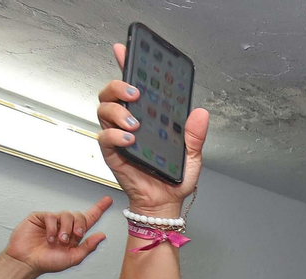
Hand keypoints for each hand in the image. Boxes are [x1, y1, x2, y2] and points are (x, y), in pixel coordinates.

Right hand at [3, 198, 112, 274]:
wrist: (27, 262)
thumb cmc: (48, 262)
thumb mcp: (73, 258)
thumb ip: (88, 247)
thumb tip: (101, 236)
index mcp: (74, 235)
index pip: (89, 219)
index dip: (98, 209)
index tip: (107, 200)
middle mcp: (65, 227)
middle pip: (79, 215)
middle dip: (80, 225)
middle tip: (75, 235)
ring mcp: (53, 221)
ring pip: (66, 214)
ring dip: (66, 228)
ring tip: (60, 240)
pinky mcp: (40, 218)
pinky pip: (51, 216)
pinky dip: (52, 228)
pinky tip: (50, 237)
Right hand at [96, 44, 206, 216]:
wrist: (165, 202)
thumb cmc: (174, 177)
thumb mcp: (192, 154)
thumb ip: (195, 134)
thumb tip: (201, 113)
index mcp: (147, 116)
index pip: (133, 87)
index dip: (125, 65)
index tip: (123, 49)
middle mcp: (128, 121)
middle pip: (111, 93)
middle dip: (119, 86)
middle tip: (136, 93)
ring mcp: (117, 135)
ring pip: (103, 109)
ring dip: (118, 111)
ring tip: (135, 123)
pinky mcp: (111, 152)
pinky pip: (104, 137)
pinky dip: (115, 135)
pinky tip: (129, 139)